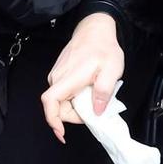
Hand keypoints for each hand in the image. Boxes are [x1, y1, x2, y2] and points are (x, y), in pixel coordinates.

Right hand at [41, 12, 124, 142]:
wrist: (94, 30)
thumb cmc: (103, 48)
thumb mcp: (112, 69)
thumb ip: (104, 91)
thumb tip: (96, 112)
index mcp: (69, 78)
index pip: (50, 101)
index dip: (52, 120)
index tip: (62, 133)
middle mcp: (57, 77)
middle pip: (57, 106)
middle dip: (73, 116)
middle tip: (95, 111)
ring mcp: (57, 75)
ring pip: (61, 100)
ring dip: (75, 106)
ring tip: (94, 97)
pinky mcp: (59, 74)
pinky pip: (63, 92)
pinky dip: (75, 98)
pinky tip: (88, 91)